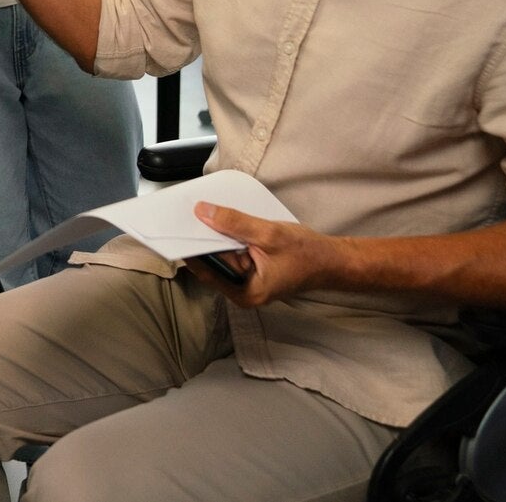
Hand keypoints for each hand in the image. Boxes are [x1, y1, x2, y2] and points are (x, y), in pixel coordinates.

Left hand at [184, 202, 342, 306]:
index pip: (206, 269)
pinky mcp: (250, 270)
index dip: (189, 247)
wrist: (332, 260)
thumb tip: (203, 212)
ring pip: (220, 254)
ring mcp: (245, 281)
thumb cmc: (307, 254)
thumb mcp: (269, 234)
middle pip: (210, 262)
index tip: (173, 228)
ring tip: (201, 211)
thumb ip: (235, 223)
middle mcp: (241, 292)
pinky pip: (231, 251)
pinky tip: (221, 219)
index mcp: (245, 293)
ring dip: (213, 234)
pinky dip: (226, 236)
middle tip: (185, 212)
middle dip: (200, 238)